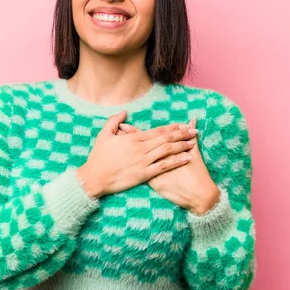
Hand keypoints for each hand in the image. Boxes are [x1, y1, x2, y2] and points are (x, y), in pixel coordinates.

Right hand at [77, 110, 198, 198]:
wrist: (94, 177)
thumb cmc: (98, 157)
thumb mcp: (104, 135)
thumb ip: (114, 121)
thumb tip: (123, 112)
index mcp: (133, 138)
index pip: (157, 131)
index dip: (172, 127)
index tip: (183, 125)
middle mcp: (141, 148)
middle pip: (166, 139)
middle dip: (182, 134)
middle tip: (194, 131)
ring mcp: (143, 161)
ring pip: (167, 151)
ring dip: (182, 146)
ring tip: (193, 142)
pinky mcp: (144, 174)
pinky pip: (164, 167)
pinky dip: (176, 162)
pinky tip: (186, 159)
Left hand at [117, 118, 220, 214]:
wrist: (198, 195)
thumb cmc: (197, 175)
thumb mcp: (195, 156)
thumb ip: (190, 138)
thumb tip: (193, 122)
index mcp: (164, 152)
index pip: (145, 138)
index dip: (134, 132)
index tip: (123, 125)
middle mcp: (155, 161)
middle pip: (136, 148)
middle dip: (125, 140)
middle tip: (113, 133)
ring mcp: (152, 172)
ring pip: (134, 160)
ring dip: (125, 152)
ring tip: (113, 148)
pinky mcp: (152, 183)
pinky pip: (136, 172)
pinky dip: (128, 167)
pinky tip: (120, 164)